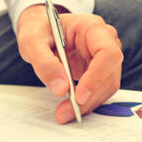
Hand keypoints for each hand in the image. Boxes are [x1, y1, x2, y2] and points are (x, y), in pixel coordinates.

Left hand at [17, 5, 122, 123]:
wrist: (40, 32)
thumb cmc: (39, 32)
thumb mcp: (32, 43)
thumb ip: (45, 63)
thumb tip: (61, 88)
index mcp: (92, 28)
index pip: (107, 53)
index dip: (97, 76)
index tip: (78, 96)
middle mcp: (104, 42)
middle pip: (109, 74)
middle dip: (89, 97)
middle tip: (65, 112)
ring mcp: (103, 58)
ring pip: (106, 86)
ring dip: (87, 104)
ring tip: (63, 113)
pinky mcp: (97, 72)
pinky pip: (98, 91)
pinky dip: (85, 103)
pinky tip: (69, 109)